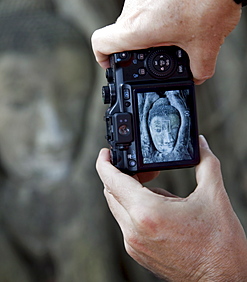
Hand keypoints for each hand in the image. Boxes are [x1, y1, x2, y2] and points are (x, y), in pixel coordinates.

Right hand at [92, 0, 245, 83]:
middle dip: (137, 49)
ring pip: (135, 19)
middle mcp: (134, 7)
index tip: (112, 64)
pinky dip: (158, 15)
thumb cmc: (209, 1)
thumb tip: (197, 75)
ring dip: (149, 31)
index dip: (102, 58)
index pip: (100, 43)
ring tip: (175, 33)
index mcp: (136, 27)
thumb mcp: (205, 47)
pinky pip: (147, 4)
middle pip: (121, 34)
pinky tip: (181, 17)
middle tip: (158, 55)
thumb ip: (198, 70)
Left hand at [96, 137, 246, 280]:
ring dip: (130, 192)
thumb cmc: (219, 246)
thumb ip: (206, 163)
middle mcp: (134, 230)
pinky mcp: (139, 253)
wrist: (223, 281)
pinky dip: (136, 209)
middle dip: (122, 174)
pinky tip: (159, 207)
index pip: (112, 181)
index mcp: (147, 213)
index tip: (106, 152)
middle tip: (145, 168)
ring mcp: (134, 245)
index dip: (105, 163)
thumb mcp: (214, 196)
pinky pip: (127, 223)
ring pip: (118, 208)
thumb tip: (200, 144)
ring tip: (158, 188)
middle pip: (111, 193)